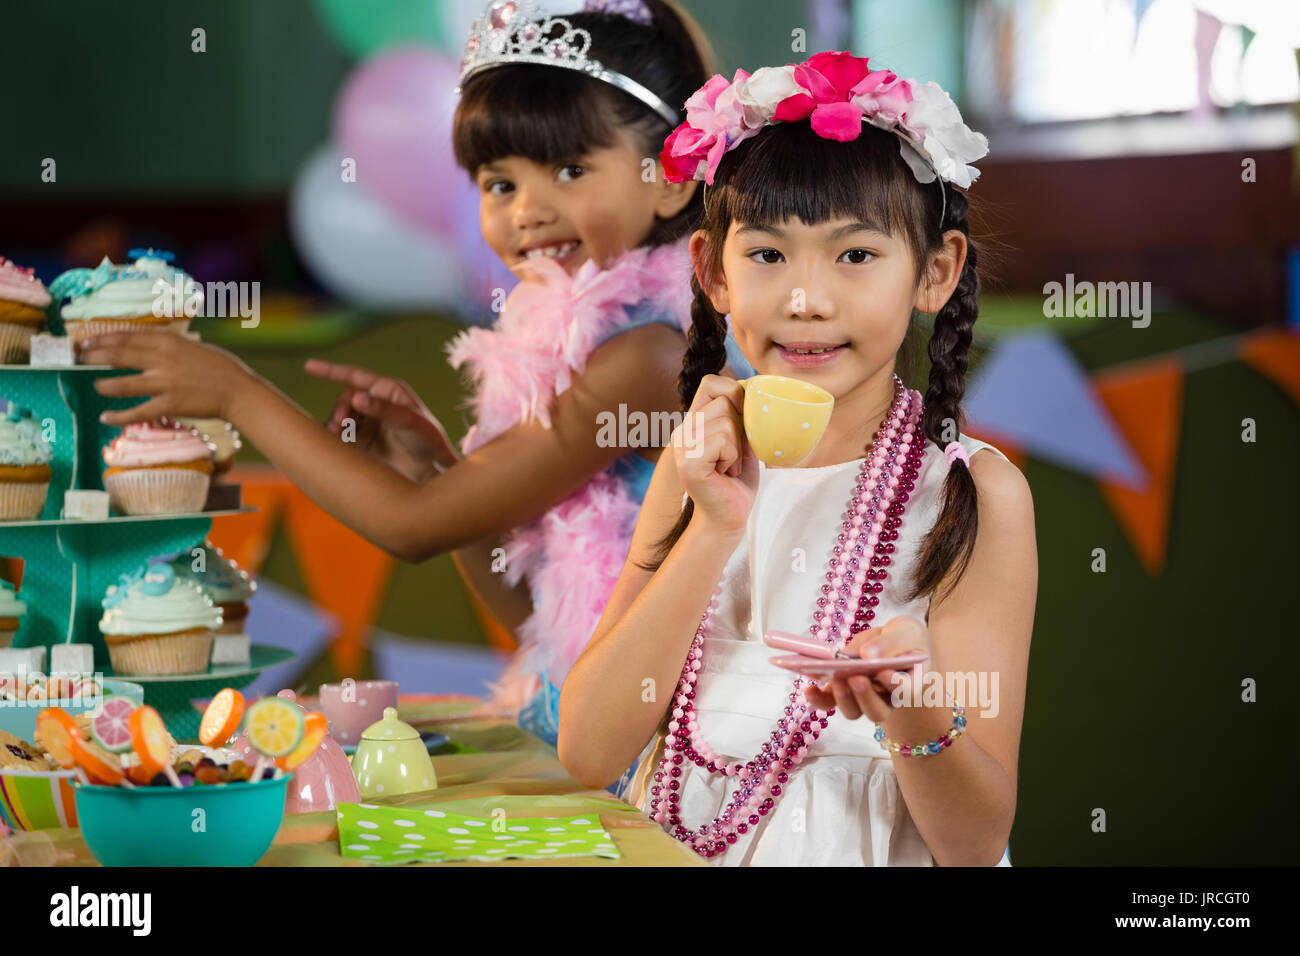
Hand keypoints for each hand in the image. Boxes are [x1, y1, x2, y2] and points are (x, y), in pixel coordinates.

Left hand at [80, 331, 255, 425]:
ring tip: (96, 385)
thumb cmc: (223, 368)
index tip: (87, 340)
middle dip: (94, 355)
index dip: (103, 338)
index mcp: (169, 342)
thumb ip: (172, 347)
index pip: (127, 337)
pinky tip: (106, 417)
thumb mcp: (196, 347)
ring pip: (123, 383)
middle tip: (79, 357)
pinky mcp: (170, 404)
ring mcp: (165, 382)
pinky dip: (119, 415)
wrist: (239, 390)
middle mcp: (162, 359)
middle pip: (119, 355)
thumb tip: (152, 347)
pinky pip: (138, 411)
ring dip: (104, 384)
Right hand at [305, 359, 456, 482]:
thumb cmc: (428, 440)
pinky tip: (334, 442)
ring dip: (335, 423)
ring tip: (337, 433)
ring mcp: (367, 422)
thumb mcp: (409, 421)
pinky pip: (340, 434)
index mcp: (387, 390)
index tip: (309, 367)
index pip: (355, 376)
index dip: (331, 371)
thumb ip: (383, 409)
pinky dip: (334, 437)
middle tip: (339, 424)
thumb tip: (356, 396)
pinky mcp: (361, 441)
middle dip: (339, 409)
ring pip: (340, 417)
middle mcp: (375, 403)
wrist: (432, 471)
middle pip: (344, 399)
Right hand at [670, 374, 757, 535]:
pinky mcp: (688, 462)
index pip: (711, 382)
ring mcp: (682, 445)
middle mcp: (683, 429)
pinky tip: (724, 473)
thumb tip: (754, 386)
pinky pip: (723, 440)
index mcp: (694, 421)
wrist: (728, 517)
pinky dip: (733, 458)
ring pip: (727, 421)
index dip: (734, 393)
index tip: (743, 421)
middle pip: (725, 401)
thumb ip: (741, 415)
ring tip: (728, 466)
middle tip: (732, 456)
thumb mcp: (742, 440)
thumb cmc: (737, 482)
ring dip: (737, 448)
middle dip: (741, 430)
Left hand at [802, 615, 930, 722]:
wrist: (892, 640)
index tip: (884, 672)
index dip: (895, 686)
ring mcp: (865, 698)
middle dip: (864, 696)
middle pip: (877, 711)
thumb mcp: (905, 631)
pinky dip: (818, 698)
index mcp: (911, 684)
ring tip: (834, 678)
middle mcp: (888, 699)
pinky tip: (808, 687)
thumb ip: (890, 642)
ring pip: (854, 711)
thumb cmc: (904, 638)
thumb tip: (867, 654)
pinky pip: (830, 701)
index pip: (906, 692)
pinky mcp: (844, 692)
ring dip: (842, 698)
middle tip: (855, 678)